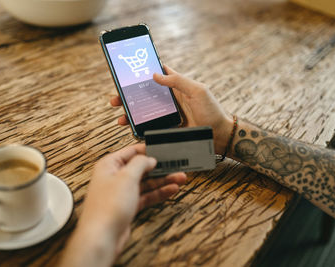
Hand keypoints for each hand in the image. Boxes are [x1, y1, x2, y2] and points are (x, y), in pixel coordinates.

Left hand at [68, 144, 185, 266]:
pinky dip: (158, 193)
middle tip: (175, 165)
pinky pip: (146, 196)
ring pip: (146, 183)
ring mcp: (121, 193)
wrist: (102, 236)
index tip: (162, 150)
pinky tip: (170, 190)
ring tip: (179, 178)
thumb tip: (149, 158)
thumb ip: (140, 164)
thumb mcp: (127, 177)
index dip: (148, 150)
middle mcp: (114, 177)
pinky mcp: (128, 206)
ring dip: (163, 181)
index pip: (131, 151)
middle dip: (159, 167)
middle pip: (141, 168)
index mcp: (109, 165)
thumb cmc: (107, 207)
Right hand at [110, 65, 233, 153]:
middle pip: (144, 95)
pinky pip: (150, 127)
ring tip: (121, 117)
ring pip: (144, 112)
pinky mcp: (167, 128)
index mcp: (176, 87)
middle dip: (128, 96)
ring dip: (131, 113)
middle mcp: (169, 100)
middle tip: (115, 99)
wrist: (219, 136)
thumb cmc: (212, 111)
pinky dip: (139, 128)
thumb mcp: (198, 91)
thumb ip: (178, 81)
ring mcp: (167, 115)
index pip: (157, 75)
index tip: (127, 72)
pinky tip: (131, 129)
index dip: (143, 72)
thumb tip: (155, 74)